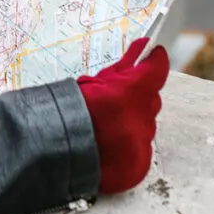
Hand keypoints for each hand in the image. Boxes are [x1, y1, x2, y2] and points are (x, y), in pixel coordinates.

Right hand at [77, 37, 168, 195]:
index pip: (156, 71)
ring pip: (145, 125)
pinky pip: (141, 148)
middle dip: (138, 97)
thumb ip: (124, 66)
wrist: (57, 149)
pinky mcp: (139, 166)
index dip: (155, 62)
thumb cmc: (71, 111)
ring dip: (132, 121)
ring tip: (108, 123)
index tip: (153, 55)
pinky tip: (111, 142)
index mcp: (131, 93)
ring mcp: (142, 145)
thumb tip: (143, 47)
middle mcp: (142, 120)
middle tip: (117, 97)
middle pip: (150, 101)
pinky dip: (129, 144)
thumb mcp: (95, 81)